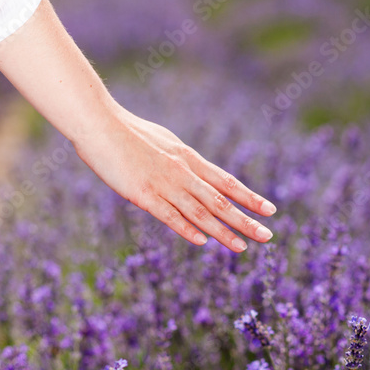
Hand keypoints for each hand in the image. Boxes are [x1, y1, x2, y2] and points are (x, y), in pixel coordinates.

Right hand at [75, 104, 276, 251]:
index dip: (249, 197)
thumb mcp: (162, 142)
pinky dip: (187, 229)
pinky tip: (203, 242)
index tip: (270, 209)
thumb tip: (189, 166)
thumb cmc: (125, 130)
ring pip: (200, 212)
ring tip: (243, 247)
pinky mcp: (143, 194)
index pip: (226, 181)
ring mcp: (164, 184)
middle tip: (267, 235)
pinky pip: (169, 215)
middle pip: (220, 200)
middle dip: (245, 220)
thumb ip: (177, 158)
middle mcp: (182, 172)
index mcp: (187, 158)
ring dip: (223, 232)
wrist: (99, 123)